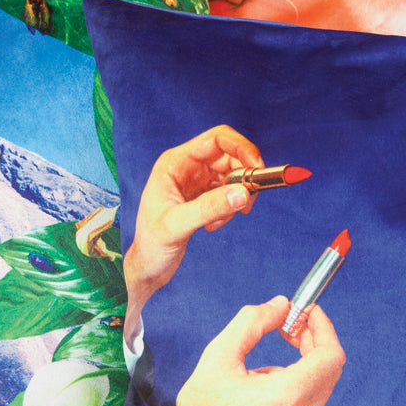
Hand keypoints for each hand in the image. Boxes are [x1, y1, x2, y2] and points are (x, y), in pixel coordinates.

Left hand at [124, 125, 262, 327]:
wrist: (147, 266)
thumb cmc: (151, 244)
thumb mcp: (178, 225)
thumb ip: (209, 208)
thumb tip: (243, 193)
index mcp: (175, 163)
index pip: (217, 139)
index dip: (242, 148)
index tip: (258, 168)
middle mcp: (187, 167)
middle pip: (230, 156)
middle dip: (244, 177)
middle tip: (248, 200)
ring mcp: (197, 181)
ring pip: (233, 176)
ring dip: (237, 197)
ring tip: (221, 220)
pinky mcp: (204, 196)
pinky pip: (230, 193)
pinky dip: (231, 208)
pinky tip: (213, 225)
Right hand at [161, 296, 345, 405]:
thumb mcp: (218, 356)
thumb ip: (253, 322)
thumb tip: (282, 306)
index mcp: (286, 397)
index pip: (331, 356)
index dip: (323, 329)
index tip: (309, 316)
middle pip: (327, 374)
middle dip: (311, 347)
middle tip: (288, 333)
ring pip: (316, 396)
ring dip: (297, 378)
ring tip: (258, 382)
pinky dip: (292, 405)